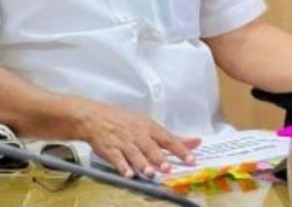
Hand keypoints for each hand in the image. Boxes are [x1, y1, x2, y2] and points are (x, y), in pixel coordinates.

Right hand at [69, 99, 199, 178]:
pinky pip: (117, 159)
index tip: (191, 160)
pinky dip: (123, 167)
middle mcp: (138, 135)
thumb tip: (196, 142)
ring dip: (143, 164)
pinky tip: (128, 174)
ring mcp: (123, 143)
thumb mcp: (149, 125)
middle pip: (151, 148)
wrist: (95, 117)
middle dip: (159, 158)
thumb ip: (172, 138)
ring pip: (135, 154)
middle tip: (168, 168)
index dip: (180, 150)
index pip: (168, 139)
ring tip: (151, 173)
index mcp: (149, 128)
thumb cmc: (125, 122)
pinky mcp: (110, 150)